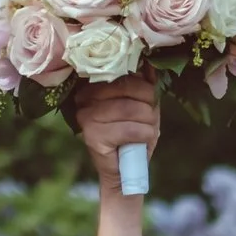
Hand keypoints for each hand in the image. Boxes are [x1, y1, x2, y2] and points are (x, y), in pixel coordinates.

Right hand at [78, 75, 160, 196]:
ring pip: (132, 109)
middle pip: (130, 87)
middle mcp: (85, 97)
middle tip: (149, 121)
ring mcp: (87, 116)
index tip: (149, 102)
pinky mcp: (92, 136)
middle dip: (149, 106)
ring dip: (149, 124)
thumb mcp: (142, 105)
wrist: (124, 172)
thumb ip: (144, 84)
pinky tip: (142, 142)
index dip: (146, 88)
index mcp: (94, 85)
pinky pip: (131, 130)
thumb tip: (150, 63)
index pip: (126, 73)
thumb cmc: (133, 136)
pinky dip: (145, 136)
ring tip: (146, 132)